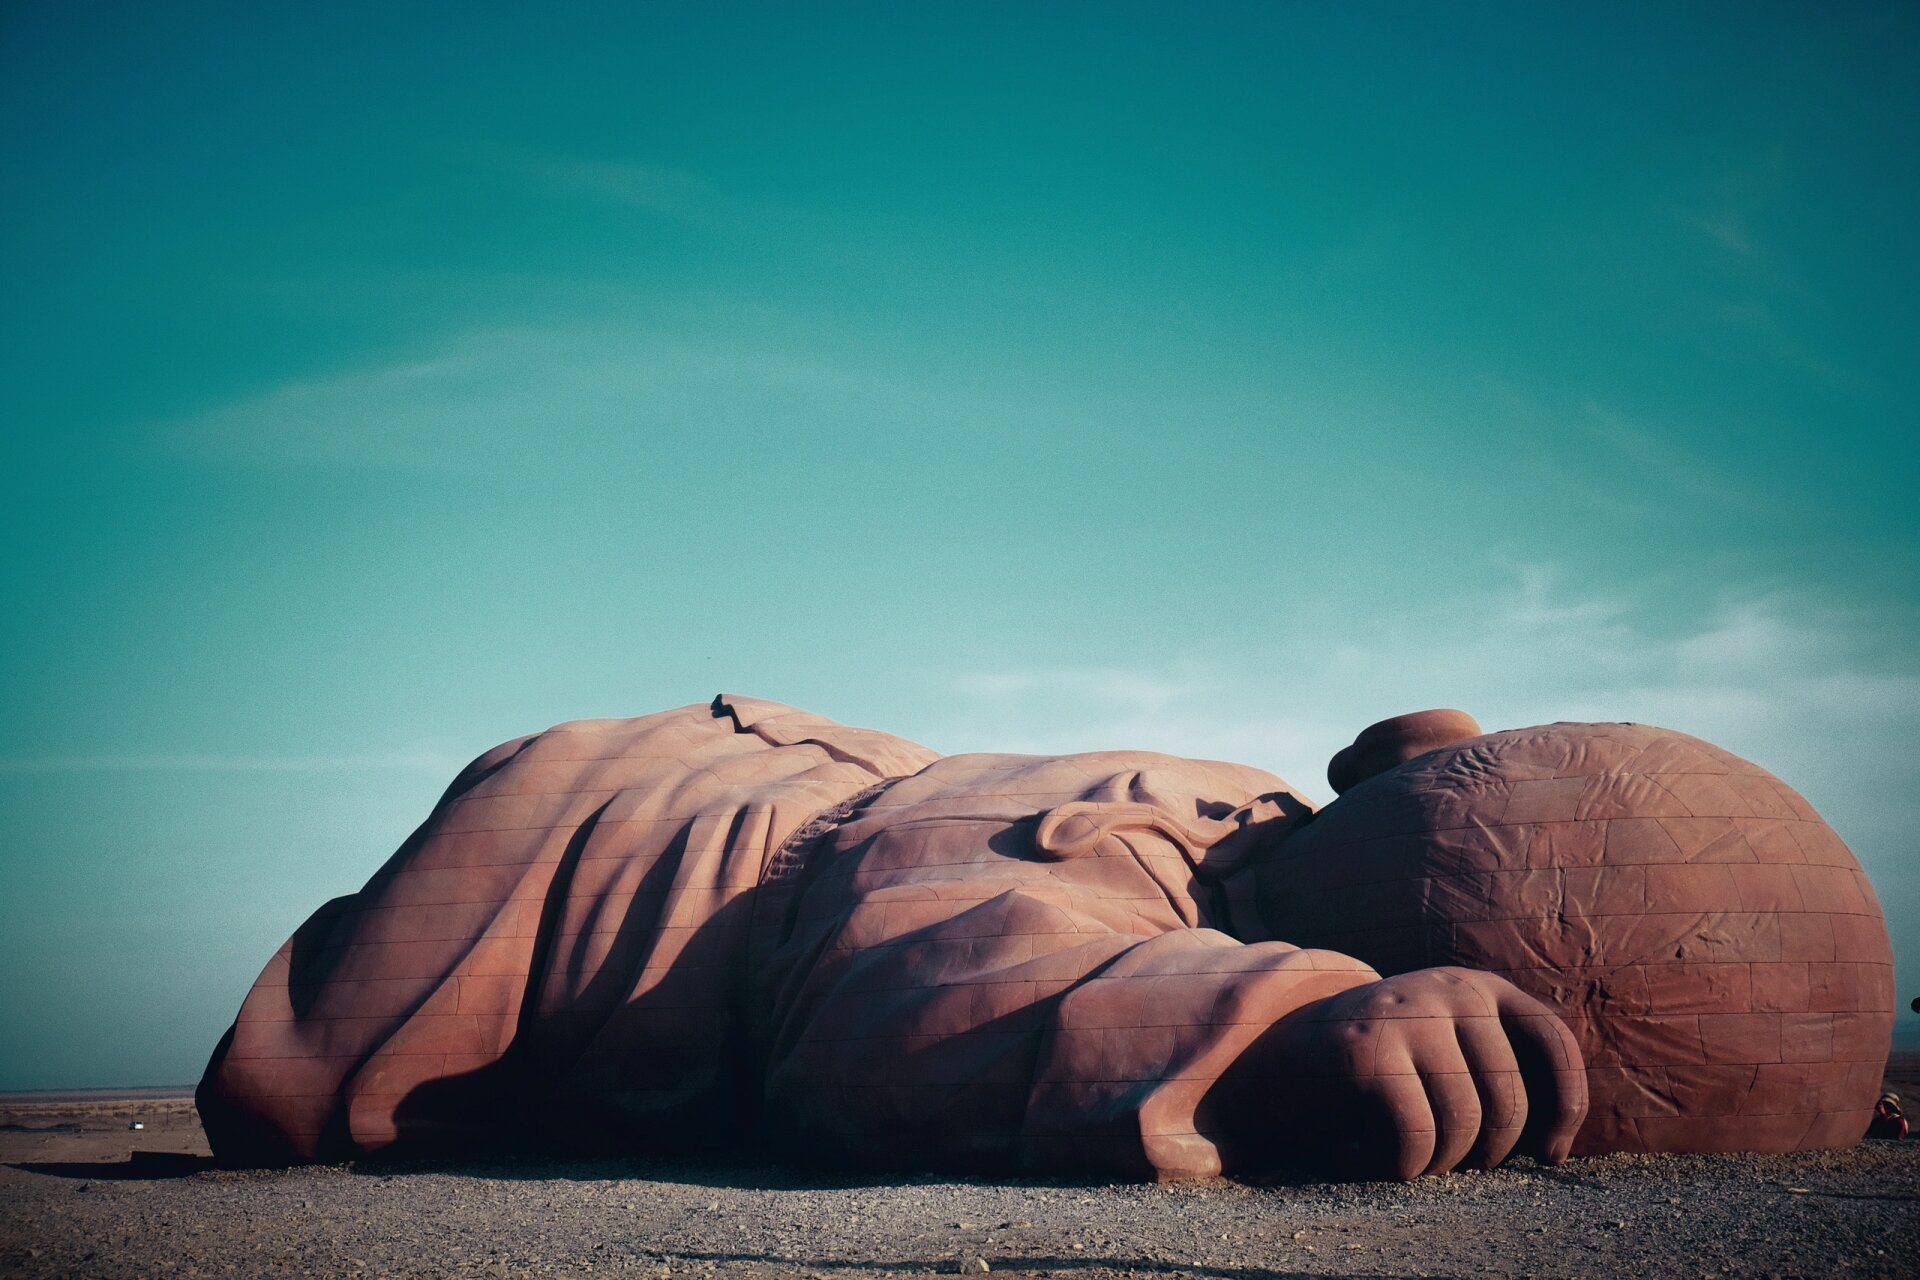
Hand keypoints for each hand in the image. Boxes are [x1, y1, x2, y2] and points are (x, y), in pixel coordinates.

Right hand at [1224, 967, 1586, 1179]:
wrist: (1276, 1051)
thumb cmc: (1378, 1067)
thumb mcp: (1443, 1048)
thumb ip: (1493, 1066)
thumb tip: (1556, 1143)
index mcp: (1478, 987)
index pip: (1552, 1038)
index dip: (1566, 1102)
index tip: (1551, 1154)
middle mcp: (1448, 989)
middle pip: (1507, 1098)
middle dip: (1487, 1152)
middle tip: (1449, 1165)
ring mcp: (1406, 1015)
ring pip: (1464, 1122)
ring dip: (1439, 1163)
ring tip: (1407, 1160)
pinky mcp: (1367, 1048)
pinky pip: (1417, 1135)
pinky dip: (1400, 1165)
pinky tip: (1366, 1158)